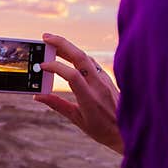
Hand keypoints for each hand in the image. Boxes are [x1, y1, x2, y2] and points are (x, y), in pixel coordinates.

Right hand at [34, 32, 123, 154]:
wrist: (128, 129)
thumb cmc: (103, 130)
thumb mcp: (77, 120)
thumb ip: (58, 105)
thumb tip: (38, 96)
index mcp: (90, 99)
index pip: (72, 76)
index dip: (55, 67)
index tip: (42, 66)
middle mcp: (98, 86)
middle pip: (80, 57)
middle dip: (61, 44)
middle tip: (45, 37)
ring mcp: (104, 80)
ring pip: (86, 57)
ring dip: (69, 47)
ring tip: (53, 44)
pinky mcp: (107, 78)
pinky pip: (91, 62)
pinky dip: (78, 56)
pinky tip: (69, 55)